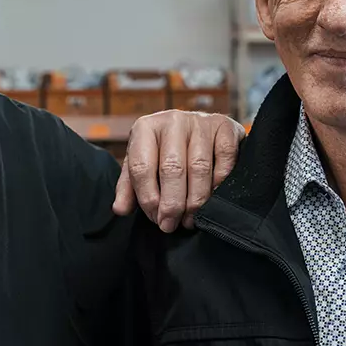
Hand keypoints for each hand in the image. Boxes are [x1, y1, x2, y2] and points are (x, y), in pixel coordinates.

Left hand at [113, 110, 244, 231]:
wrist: (203, 129)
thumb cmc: (168, 151)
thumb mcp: (144, 164)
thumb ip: (129, 187)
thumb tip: (120, 209)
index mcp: (145, 128)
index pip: (141, 167)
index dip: (147, 198)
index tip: (155, 219)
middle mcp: (172, 120)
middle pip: (171, 168)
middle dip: (172, 204)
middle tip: (172, 225)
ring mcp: (200, 121)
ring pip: (199, 167)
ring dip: (196, 200)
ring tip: (190, 219)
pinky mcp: (225, 126)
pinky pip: (224, 158)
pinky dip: (220, 182)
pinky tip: (214, 197)